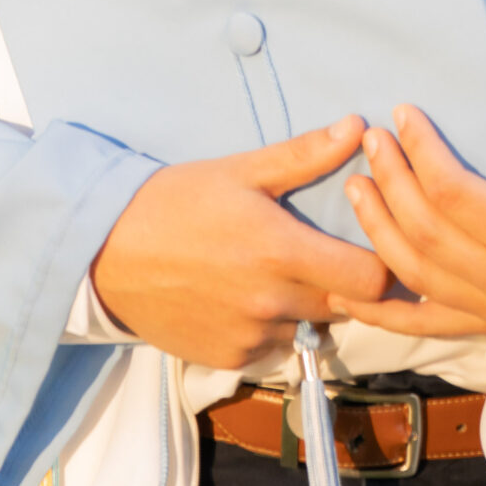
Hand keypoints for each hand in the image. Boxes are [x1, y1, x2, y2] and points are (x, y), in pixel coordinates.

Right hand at [91, 116, 390, 368]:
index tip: (367, 247)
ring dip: (303, 308)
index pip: (370, 280)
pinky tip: (241, 296)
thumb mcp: (240, 171)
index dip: (378, 266)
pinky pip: (271, 348)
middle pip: (344, 307)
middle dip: (340, 284)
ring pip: (307, 330)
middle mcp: (272, 304)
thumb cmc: (175, 201)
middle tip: (319, 255)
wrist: (107, 253)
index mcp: (282, 252)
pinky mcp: (228, 359)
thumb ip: (304, 155)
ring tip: (271, 274)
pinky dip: (268, 328)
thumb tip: (357, 126)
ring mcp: (250, 337)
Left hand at [331, 104, 485, 337]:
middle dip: (391, 180)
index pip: (452, 192)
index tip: (403, 114)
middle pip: (424, 231)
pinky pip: (423, 324)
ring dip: (377, 228)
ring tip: (358, 186)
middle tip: (373, 140)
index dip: (421, 149)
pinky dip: (380, 312)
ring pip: (414, 274)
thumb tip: (463, 94)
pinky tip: (345, 292)